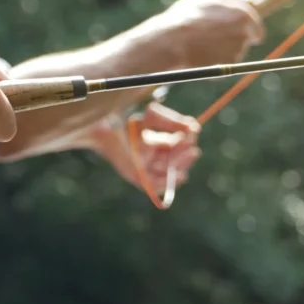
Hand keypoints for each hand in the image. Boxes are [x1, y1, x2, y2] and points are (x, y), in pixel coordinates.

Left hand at [88, 100, 202, 208]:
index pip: (184, 147)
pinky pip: (160, 187)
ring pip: (175, 175)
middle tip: (191, 149)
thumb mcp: (152, 116)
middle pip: (183, 162)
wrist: (109, 132)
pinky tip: (173, 174)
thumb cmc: (129, 124)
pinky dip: (168, 182)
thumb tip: (194, 126)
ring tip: (170, 155)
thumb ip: (171, 119)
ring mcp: (152, 170)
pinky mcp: (142, 180)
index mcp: (164, 144)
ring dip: (177, 165)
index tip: (193, 132)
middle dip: (187, 156)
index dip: (189, 141)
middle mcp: (160, 158)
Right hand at [145, 0, 265, 67]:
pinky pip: (227, 60)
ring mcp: (237, 49)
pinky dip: (217, 57)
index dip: (249, 25)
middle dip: (236, 35)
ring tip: (203, 41)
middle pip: (247, 36)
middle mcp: (244, 32)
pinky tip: (202, 52)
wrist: (170, 40)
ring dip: (224, 45)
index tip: (245, 28)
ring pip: (236, 48)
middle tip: (217, 35)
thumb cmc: (186, 15)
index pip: (255, 21)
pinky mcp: (229, 64)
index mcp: (243, 13)